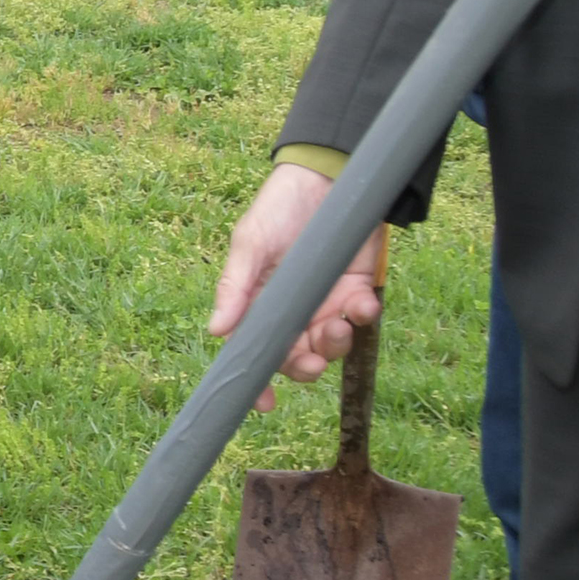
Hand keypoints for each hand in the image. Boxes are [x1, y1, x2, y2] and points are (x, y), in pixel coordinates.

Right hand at [207, 160, 383, 389]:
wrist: (329, 176)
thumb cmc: (278, 207)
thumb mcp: (250, 243)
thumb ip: (235, 286)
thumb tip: (216, 331)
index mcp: (257, 302)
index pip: (252, 351)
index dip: (256, 381)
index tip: (263, 404)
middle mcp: (291, 311)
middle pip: (295, 358)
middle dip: (304, 367)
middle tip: (310, 361)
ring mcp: (325, 303)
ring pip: (330, 346)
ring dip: (335, 345)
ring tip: (338, 325)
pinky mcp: (356, 290)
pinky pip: (361, 318)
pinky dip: (362, 317)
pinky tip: (360, 302)